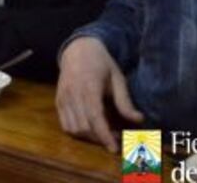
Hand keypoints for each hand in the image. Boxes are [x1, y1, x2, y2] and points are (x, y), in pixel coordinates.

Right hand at [56, 37, 143, 152]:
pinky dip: (77, 132)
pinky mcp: (58, 100)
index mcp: (89, 86)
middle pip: (84, 127)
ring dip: (88, 137)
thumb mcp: (117, 78)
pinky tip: (90, 128)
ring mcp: (63, 97)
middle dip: (100, 139)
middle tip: (115, 139)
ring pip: (73, 128)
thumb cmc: (101, 63)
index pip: (95, 118)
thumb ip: (125, 101)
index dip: (105, 136)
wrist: (78, 49)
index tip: (115, 149)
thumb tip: (138, 120)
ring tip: (103, 134)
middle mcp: (72, 93)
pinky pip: (65, 124)